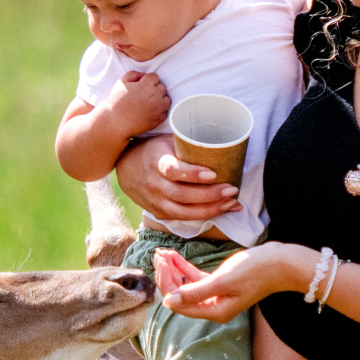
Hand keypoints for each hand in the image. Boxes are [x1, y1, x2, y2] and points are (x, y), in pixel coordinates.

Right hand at [100, 71, 171, 138]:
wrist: (116, 122)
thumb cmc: (117, 102)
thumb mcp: (122, 82)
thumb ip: (134, 74)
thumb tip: (144, 75)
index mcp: (146, 85)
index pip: (155, 77)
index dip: (148, 81)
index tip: (143, 86)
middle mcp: (154, 96)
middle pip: (162, 87)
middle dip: (155, 89)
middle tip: (145, 95)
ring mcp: (158, 108)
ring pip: (167, 99)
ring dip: (160, 100)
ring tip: (150, 103)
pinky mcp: (159, 119)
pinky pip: (165, 112)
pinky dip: (160, 111)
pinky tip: (150, 112)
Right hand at [113, 137, 242, 222]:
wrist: (126, 167)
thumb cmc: (154, 150)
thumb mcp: (167, 141)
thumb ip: (187, 145)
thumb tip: (220, 144)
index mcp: (157, 162)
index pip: (173, 171)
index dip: (192, 174)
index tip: (213, 173)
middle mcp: (154, 185)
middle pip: (182, 195)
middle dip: (210, 195)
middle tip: (232, 190)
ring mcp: (155, 201)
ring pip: (184, 212)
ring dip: (210, 209)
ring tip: (232, 203)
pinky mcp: (159, 212)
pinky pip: (182, 218)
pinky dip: (203, 216)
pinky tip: (221, 210)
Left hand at [160, 244, 313, 322]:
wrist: (282, 263)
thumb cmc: (255, 271)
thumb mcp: (222, 281)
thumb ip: (195, 292)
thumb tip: (169, 301)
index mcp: (213, 311)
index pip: (178, 302)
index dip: (166, 283)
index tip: (160, 262)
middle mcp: (213, 307)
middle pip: (180, 294)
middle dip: (167, 276)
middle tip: (158, 255)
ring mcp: (217, 295)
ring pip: (186, 285)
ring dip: (174, 270)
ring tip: (163, 253)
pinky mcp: (221, 284)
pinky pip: (196, 278)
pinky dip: (185, 268)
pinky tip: (175, 256)